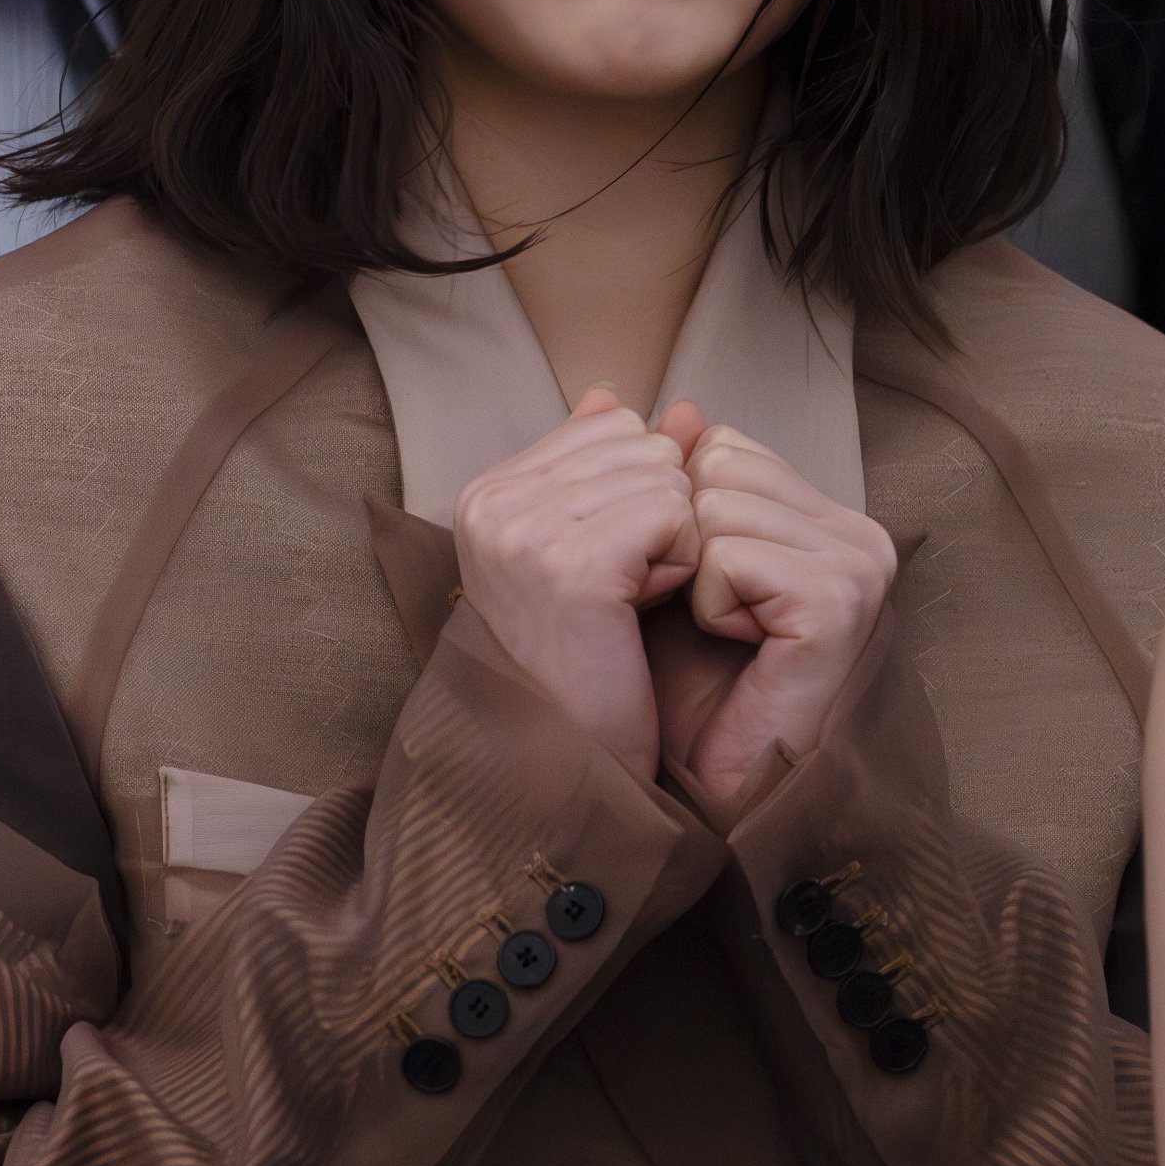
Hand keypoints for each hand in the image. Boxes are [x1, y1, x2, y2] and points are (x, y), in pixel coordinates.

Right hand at [453, 389, 700, 785]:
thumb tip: (676, 405)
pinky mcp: (572, 563)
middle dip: (658, 516)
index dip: (636, 494)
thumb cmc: (590, 663)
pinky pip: (675, 515)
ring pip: (664, 476)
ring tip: (628, 605)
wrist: (572, 760)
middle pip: (641, 443)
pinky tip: (639, 612)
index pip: (609, 425)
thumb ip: (617, 471)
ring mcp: (524, 529)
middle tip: (622, 593)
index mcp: (485, 492)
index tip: (605, 568)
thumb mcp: (591, 550)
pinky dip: (679, 566)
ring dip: (673, 543)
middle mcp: (491, 501)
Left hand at [655, 405, 896, 820]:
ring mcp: (859, 563)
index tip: (698, 588)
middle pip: (718, 464)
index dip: (679, 514)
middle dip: (684, 540)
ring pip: (716, 505)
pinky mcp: (840, 600)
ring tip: (725, 636)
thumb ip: (673, 487)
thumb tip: (664, 402)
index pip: (723, 446)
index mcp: (827, 516)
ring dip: (693, 578)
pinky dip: (710, 605)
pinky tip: (738, 647)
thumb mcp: (673, 568)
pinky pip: (730, 555)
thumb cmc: (693, 690)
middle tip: (710, 618)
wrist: (720, 785)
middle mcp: (858, 531)